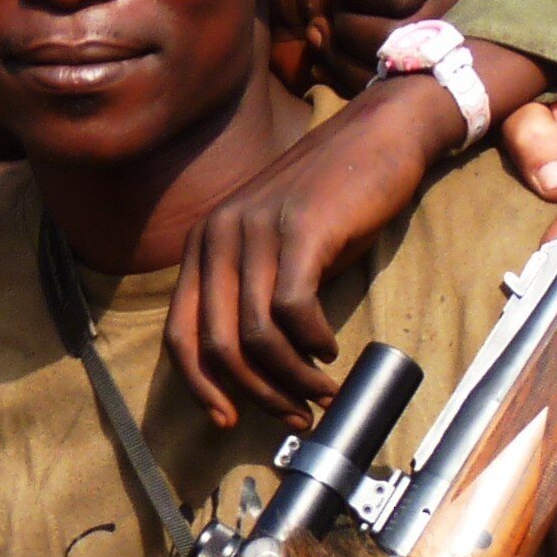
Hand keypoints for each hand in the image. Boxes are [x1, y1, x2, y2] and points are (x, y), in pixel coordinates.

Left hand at [165, 75, 451, 426]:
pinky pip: (293, 309)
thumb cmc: (330, 200)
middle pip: (217, 345)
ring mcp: (256, 232)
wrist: (377, 136)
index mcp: (203, 246)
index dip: (199, 387)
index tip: (226, 421)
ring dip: (291, 378)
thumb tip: (257, 371)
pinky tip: (329, 349)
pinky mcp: (300, 232)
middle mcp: (218, 237)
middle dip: (255, 393)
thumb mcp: (274, 246)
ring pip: (256, 335)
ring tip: (319, 393)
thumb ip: (252, 294)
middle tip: (292, 415)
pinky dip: (312, 342)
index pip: (179, 334)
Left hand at [269, 0, 459, 92]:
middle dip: (347, 29)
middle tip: (322, 10)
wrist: (273, 10)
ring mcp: (426, 42)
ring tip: (324, 31)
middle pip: (401, 36)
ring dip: (343, 56)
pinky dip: (344, 81)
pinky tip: (329, 60)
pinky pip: (380, 95)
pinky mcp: (406, 80)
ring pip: (390, 69)